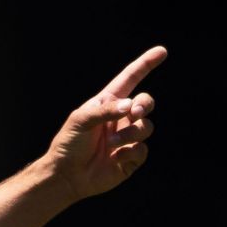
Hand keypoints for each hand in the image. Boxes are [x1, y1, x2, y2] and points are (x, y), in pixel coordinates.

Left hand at [43, 46, 165, 199]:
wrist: (65, 175)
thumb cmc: (69, 144)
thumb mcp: (81, 120)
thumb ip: (105, 110)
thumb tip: (131, 106)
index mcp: (108, 103)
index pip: (130, 79)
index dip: (146, 65)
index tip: (161, 51)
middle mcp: (120, 119)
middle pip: (146, 102)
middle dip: (145, 104)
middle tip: (135, 112)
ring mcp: (127, 138)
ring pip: (146, 127)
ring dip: (131, 133)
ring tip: (112, 143)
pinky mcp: (130, 159)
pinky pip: (142, 150)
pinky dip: (131, 152)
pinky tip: (116, 158)